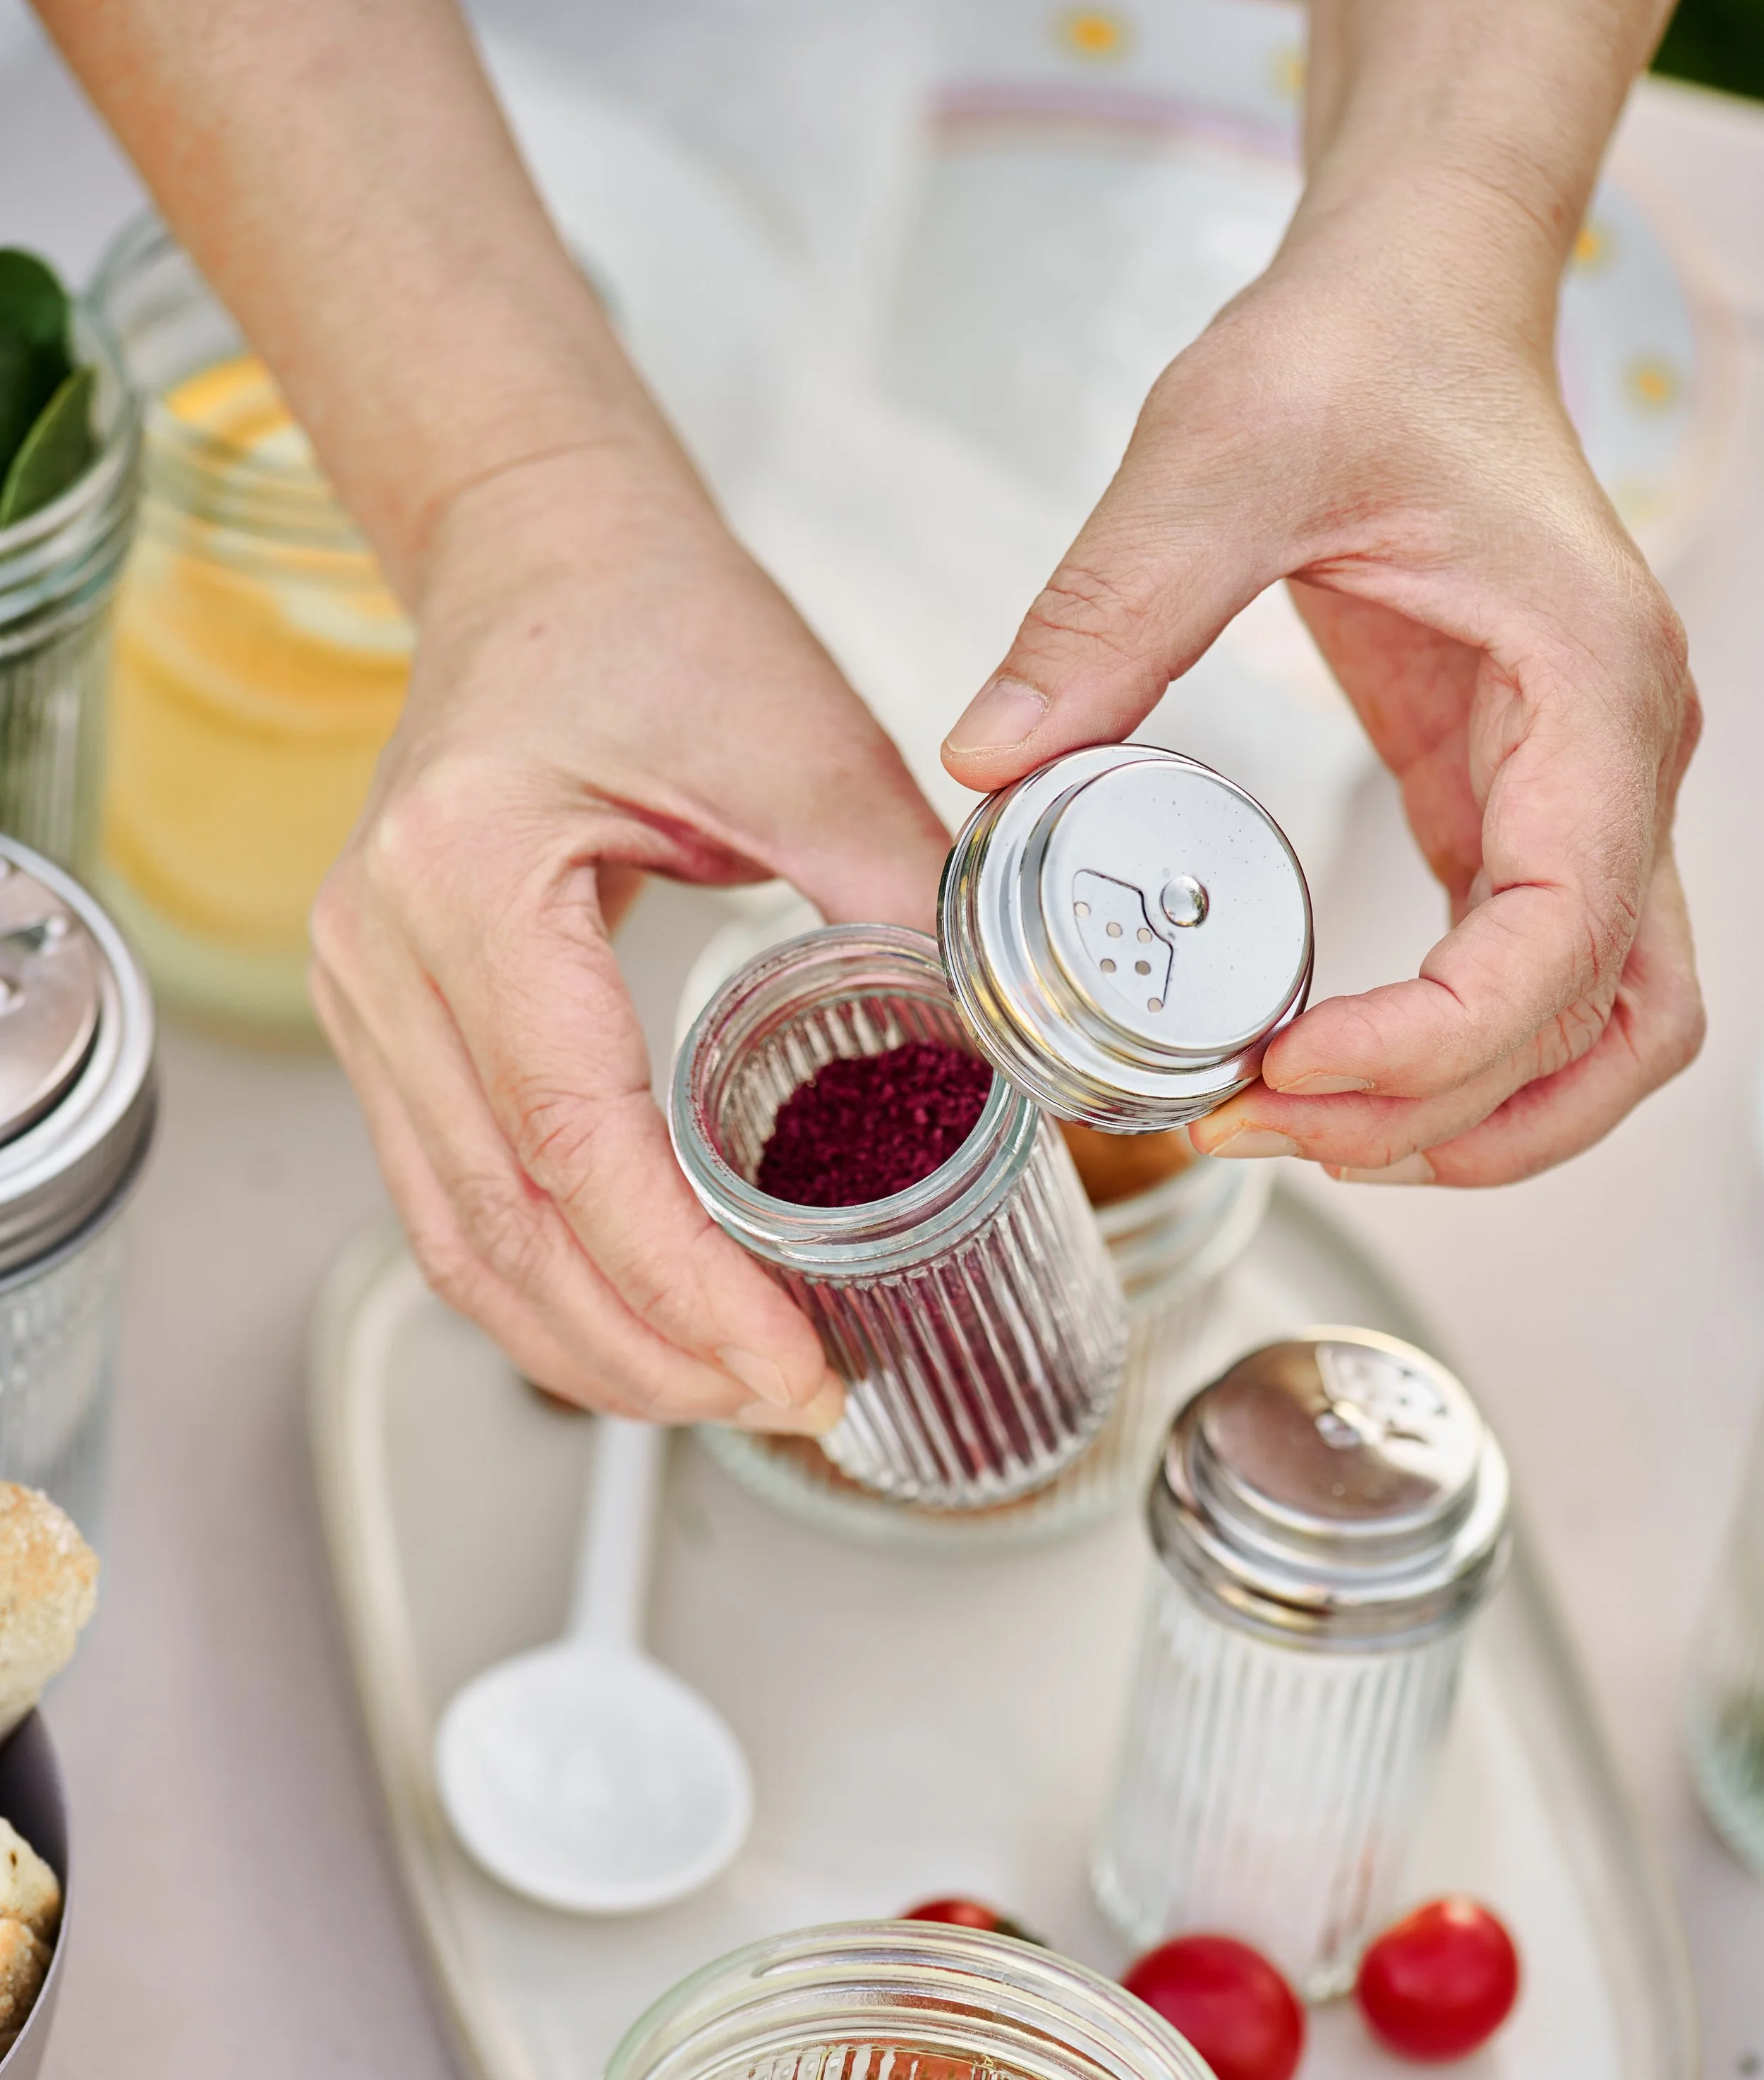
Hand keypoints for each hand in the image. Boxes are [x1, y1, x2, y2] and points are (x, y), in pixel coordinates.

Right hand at [311, 447, 946, 1417]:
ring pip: (456, 1242)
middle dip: (645, 1352)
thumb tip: (1008, 1060)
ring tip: (727, 1394)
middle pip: (497, 1228)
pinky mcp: (390, 1024)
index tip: (792, 1363)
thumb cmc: (653, 615)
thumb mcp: (800, 740)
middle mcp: (382, 950)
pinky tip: (648, 1325)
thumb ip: (898, 894)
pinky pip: (452, 1200)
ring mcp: (366, 996)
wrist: (540, 551)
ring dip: (590, 1347)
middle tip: (785, 1402)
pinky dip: (550, 1287)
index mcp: (468, 875)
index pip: (572, 1144)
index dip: (685, 1285)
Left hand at [938, 203, 1702, 1185]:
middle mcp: (1618, 760)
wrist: (1413, 298)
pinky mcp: (1514, 809)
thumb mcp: (1217, 454)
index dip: (1431, 1049)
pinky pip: (1529, 984)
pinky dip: (1450, 1060)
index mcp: (1586, 687)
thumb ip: (1109, 611)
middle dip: (1442, 1116)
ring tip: (1298, 1131)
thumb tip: (989, 762)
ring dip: (1477, 1117)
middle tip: (1260, 1127)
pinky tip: (1319, 1073)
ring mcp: (1583, 794)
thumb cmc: (1356, 351)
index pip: (1560, 941)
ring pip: (1600, 1031)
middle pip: (1603, 1028)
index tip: (1282, 1073)